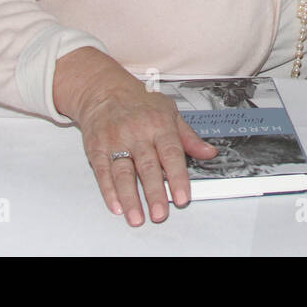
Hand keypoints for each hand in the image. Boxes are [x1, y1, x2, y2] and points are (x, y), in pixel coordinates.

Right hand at [53, 47, 217, 225]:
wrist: (103, 89)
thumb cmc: (140, 101)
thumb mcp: (170, 112)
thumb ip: (189, 137)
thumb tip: (210, 153)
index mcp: (159, 125)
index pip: (172, 154)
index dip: (178, 178)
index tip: (182, 198)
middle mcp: (137, 134)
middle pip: (147, 167)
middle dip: (154, 193)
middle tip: (161, 214)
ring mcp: (115, 141)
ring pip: (123, 173)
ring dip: (130, 198)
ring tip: (137, 218)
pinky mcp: (97, 149)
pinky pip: (103, 172)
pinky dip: (109, 191)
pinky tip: (116, 206)